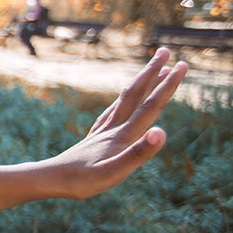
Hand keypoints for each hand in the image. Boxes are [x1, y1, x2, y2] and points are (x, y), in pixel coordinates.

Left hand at [43, 48, 184, 198]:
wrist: (50, 180)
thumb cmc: (82, 181)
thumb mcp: (113, 173)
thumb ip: (138, 154)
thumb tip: (161, 132)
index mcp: (123, 136)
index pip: (151, 106)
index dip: (168, 86)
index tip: (183, 65)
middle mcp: (113, 129)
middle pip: (136, 95)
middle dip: (153, 73)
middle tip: (165, 51)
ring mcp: (103, 132)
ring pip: (125, 100)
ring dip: (141, 84)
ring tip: (153, 70)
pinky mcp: (94, 138)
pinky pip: (111, 113)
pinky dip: (122, 102)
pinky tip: (121, 103)